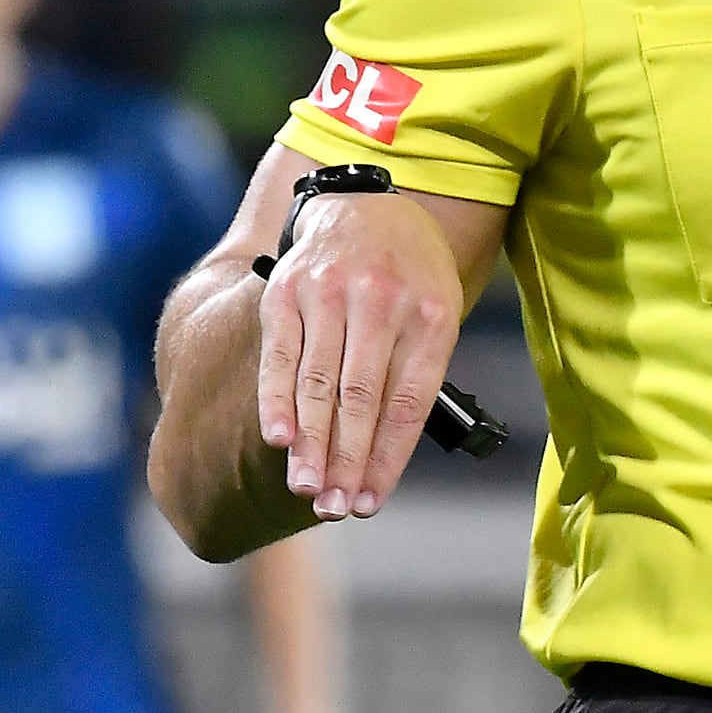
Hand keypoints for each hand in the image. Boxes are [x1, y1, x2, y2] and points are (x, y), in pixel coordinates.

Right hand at [256, 192, 464, 519]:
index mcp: (431, 314)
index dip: (386, 459)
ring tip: (306, 488)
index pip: (408, 403)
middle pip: (361, 399)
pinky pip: (280, 355)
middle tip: (333, 507)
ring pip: (318, 383)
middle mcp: (381, 301)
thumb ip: (417, 372)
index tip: (368, 502)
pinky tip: (278, 439)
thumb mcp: (435, 312)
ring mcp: (331, 292)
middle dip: (346, 460)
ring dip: (311, 444)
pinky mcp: (287, 289)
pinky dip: (277, 401)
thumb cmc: (407, 277)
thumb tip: (384, 457)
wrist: (364, 205)